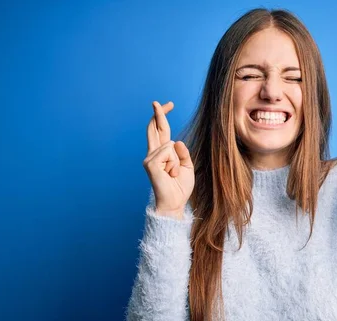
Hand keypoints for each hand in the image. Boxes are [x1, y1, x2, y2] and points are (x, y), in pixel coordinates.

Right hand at [143, 101, 194, 218]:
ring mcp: (150, 158)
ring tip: (173, 174)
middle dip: (159, 114)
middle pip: (155, 128)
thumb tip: (176, 141)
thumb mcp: (187, 167)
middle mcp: (153, 153)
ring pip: (169, 145)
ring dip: (177, 161)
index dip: (162, 116)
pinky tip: (169, 174)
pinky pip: (167, 153)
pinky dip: (174, 164)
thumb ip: (183, 153)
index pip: (161, 130)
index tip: (167, 105)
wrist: (175, 203)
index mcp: (162, 153)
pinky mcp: (150, 164)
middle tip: (157, 102)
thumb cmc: (180, 187)